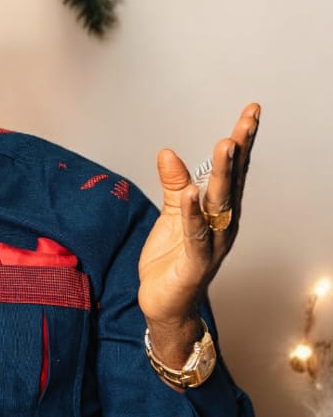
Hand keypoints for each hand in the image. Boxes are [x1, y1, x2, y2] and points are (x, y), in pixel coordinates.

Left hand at [138, 103, 259, 364]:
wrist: (165, 305)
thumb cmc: (172, 260)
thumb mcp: (171, 214)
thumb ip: (173, 184)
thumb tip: (167, 152)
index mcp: (219, 210)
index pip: (232, 171)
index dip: (242, 141)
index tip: (252, 111)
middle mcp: (223, 225)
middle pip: (232, 182)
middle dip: (239, 151)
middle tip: (246, 121)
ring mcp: (213, 244)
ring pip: (219, 205)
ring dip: (222, 176)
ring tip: (225, 145)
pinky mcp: (196, 264)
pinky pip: (196, 235)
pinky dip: (193, 214)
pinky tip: (191, 194)